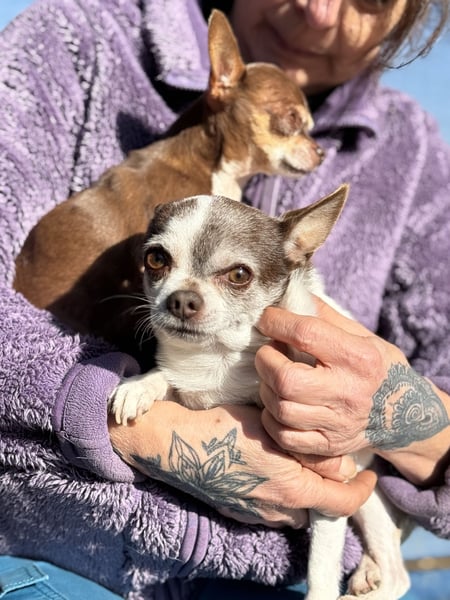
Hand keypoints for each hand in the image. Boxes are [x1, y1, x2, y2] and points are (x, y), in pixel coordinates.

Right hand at [109, 401, 375, 527]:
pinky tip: (269, 470)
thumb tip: (332, 456)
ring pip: (297, 507)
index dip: (361, 489)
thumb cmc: (222, 427)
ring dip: (304, 490)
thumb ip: (306, 444)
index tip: (367, 474)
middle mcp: (278, 508)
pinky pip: (272, 508)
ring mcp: (256, 513)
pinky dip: (281, 493)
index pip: (343, 501)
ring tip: (298, 463)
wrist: (175, 443)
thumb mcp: (271, 426)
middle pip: (321, 505)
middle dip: (329, 486)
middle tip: (328, 460)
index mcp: (292, 488)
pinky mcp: (238, 511)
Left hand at [255, 297, 449, 484]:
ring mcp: (338, 423)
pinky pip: (284, 437)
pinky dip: (271, 419)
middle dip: (265, 360)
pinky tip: (277, 403)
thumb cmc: (377, 367)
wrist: (405, 414)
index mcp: (358, 358)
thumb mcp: (362, 335)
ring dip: (266, 388)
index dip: (277, 322)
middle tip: (266, 352)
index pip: (306, 335)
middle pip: (287, 379)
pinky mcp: (328, 445)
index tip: (267, 318)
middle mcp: (348, 392)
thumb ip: (326, 317)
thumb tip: (291, 297)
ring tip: (272, 376)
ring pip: (281, 409)